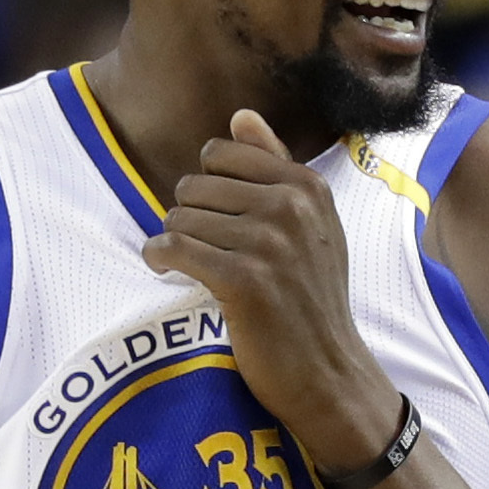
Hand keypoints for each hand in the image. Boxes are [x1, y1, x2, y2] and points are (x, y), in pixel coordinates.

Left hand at [143, 110, 400, 476]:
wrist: (329, 373)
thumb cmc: (312, 300)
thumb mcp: (311, 226)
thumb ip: (276, 166)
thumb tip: (241, 115)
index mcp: (308, 187)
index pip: (221, 153)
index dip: (208, 186)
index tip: (217, 219)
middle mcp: (292, 208)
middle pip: (196, 184)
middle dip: (190, 216)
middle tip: (206, 251)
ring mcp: (270, 244)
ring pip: (181, 216)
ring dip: (176, 241)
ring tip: (195, 266)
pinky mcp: (244, 281)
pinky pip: (174, 247)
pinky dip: (160, 258)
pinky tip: (168, 269)